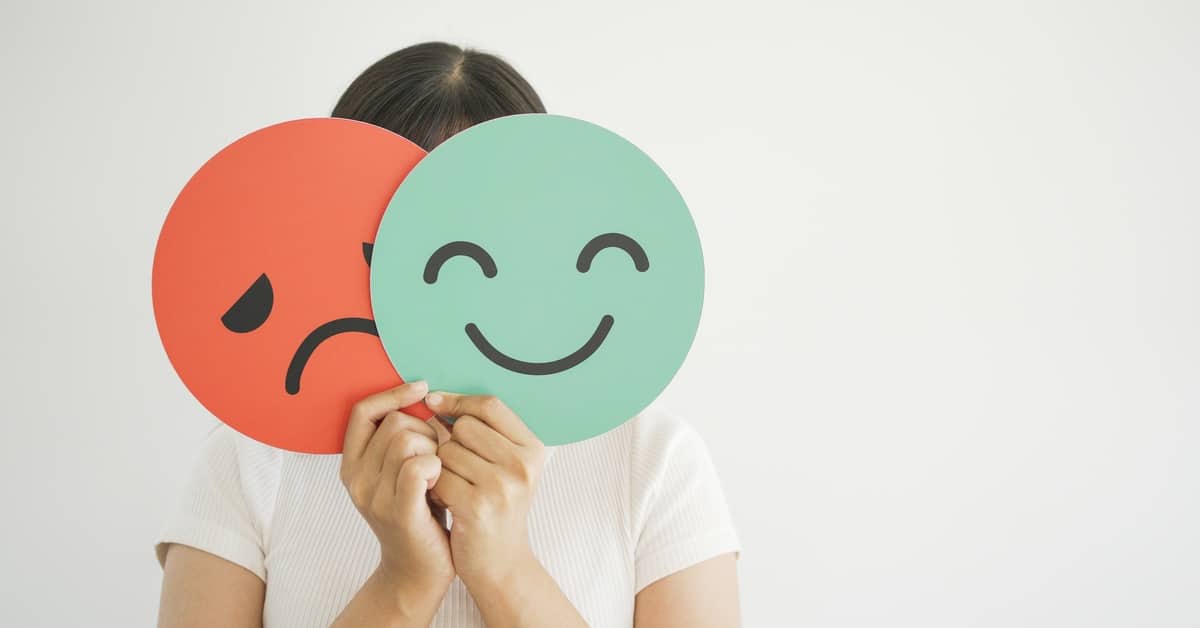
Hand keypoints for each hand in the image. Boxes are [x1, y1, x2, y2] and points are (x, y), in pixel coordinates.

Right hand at [340, 381, 452, 597]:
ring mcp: (375, 498)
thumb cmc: (421, 513)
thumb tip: (426, 395)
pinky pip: (417, 467)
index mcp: (352, 466)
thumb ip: (404, 439)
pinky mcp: (399, 513)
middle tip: (438, 453)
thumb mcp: (402, 472)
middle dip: (424, 428)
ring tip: (440, 470)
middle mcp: (356, 480)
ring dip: (434, 447)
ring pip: (406, 440)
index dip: (392, 394)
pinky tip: (442, 478)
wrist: (419, 571)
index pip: (362, 412)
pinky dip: (436, 464)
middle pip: (392, 422)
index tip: (422, 389)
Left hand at [425, 392, 546, 589]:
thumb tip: (436, 399)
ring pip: (447, 451)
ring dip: (441, 467)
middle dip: (450, 442)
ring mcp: (501, 485)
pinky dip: (435, 488)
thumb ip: (484, 432)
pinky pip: (437, 477)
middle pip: (465, 426)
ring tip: (455, 488)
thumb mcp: (506, 467)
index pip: (490, 405)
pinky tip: (448, 502)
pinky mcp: (476, 505)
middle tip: (459, 469)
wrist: (500, 563)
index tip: (435, 403)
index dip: (458, 401)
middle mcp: (522, 464)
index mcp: (533, 448)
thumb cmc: (497, 508)